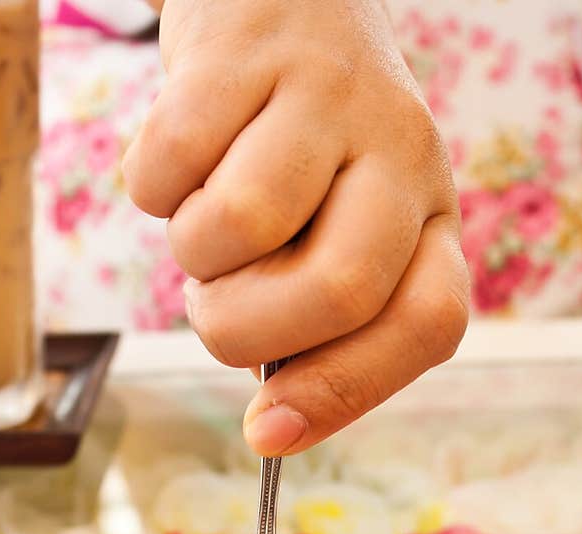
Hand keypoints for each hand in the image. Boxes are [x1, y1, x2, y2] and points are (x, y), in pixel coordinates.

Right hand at [124, 0, 467, 455]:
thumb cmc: (298, 157)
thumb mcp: (332, 240)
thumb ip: (315, 332)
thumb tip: (272, 426)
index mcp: (431, 220)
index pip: (426, 323)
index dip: (346, 391)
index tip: (267, 432)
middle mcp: (401, 154)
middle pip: (338, 290)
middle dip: (245, 331)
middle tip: (215, 307)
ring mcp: (330, 95)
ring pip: (244, 225)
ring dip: (193, 256)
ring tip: (201, 225)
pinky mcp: (246, 53)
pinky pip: (170, 162)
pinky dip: (151, 188)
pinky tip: (176, 164)